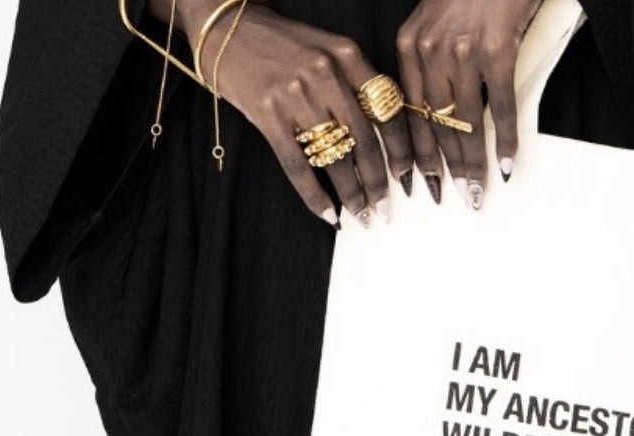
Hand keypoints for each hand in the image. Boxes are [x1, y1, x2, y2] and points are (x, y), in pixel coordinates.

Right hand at [170, 2, 409, 227]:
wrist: (225, 24)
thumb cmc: (279, 41)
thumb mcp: (326, 48)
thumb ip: (353, 81)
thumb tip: (379, 135)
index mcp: (348, 54)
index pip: (388, 110)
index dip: (401, 149)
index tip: (408, 175)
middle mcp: (326, 72)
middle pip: (366, 140)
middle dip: (379, 182)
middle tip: (386, 208)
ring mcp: (295, 93)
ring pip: (335, 156)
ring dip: (352, 193)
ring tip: (362, 214)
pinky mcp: (266, 113)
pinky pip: (297, 164)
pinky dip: (314, 194)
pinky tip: (327, 213)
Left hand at [396, 0, 539, 208]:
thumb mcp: (436, 21)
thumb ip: (430, 60)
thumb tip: (438, 109)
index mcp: (408, 46)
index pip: (405, 113)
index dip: (411, 152)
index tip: (415, 182)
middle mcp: (430, 50)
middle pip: (433, 124)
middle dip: (442, 168)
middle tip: (449, 199)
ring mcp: (464, 51)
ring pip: (466, 122)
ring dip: (473, 163)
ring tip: (477, 192)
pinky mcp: (497, 49)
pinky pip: (502, 106)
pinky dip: (507, 139)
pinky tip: (509, 163)